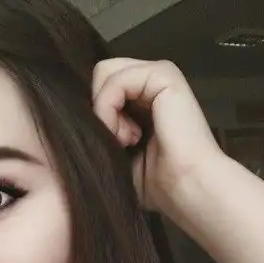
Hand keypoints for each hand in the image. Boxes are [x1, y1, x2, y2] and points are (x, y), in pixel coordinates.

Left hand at [92, 58, 224, 211]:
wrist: (188, 188)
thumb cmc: (158, 182)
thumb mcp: (118, 154)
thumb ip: (102, 130)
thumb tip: (75, 120)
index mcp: (144, 98)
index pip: (103, 86)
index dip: (96, 114)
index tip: (110, 145)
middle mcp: (151, 82)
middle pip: (101, 75)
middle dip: (98, 108)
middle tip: (116, 141)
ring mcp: (158, 74)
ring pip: (104, 74)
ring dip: (103, 111)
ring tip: (122, 141)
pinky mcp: (163, 74)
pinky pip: (115, 80)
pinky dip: (108, 108)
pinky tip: (124, 135)